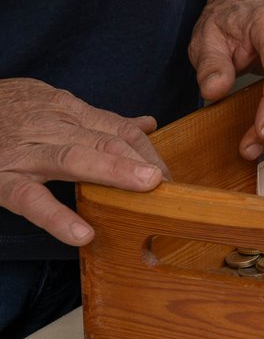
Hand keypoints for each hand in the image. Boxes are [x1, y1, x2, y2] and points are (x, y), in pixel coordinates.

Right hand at [0, 78, 168, 245]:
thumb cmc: (7, 112)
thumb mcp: (52, 104)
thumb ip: (99, 118)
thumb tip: (147, 124)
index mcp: (66, 111)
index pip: (117, 128)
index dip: (147, 150)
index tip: (171, 174)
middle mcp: (49, 127)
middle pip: (102, 139)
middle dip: (138, 159)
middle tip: (168, 180)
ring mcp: (25, 154)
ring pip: (72, 159)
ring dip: (112, 171)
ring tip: (145, 188)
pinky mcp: (0, 179)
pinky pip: (30, 199)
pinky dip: (56, 216)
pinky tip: (83, 234)